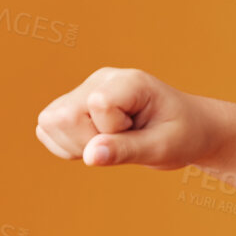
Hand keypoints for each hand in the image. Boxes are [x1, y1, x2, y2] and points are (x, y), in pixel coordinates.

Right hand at [35, 66, 227, 169]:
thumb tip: (89, 157)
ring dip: (78, 145)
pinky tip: (100, 143)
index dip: (113, 130)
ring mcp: (83, 90)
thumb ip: (126, 150)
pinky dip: (69, 146)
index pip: (98, 105)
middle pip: (62, 116)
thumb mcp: (164, 147)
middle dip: (90, 141)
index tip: (139, 131)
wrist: (188, 129)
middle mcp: (100, 78)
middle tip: (126, 140)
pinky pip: (47, 130)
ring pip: (49, 123)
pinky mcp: (72, 105)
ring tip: (115, 141)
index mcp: (129, 81)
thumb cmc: (183, 135)